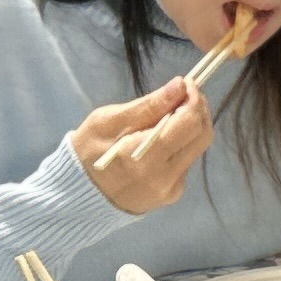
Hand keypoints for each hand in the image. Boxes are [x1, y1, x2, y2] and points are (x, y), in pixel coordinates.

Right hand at [76, 75, 215, 213]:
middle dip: (198, 110)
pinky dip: (181, 144)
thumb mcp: (107, 121)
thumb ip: (147, 106)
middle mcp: (164, 176)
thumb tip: (179, 85)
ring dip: (191, 127)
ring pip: (197, 148)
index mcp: (144, 157)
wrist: (78, 196)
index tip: (186, 83)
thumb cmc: (86, 152)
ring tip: (171, 114)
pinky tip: (163, 139)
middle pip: (202, 136)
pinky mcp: (173, 194)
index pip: (188, 123)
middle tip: (184, 94)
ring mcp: (171, 188)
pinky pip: (187, 161)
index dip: (193, 99)